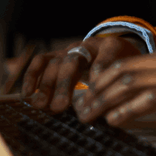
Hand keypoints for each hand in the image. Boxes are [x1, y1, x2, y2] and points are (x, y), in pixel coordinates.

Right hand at [20, 36, 142, 112]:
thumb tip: (106, 110)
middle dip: (65, 84)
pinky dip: (31, 77)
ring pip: (55, 62)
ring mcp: (70, 49)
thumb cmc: (121, 67)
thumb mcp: (128, 72)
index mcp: (112, 47)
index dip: (100, 70)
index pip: (107, 56)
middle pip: (74, 61)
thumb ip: (120, 84)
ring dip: (47, 85)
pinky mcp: (57, 55)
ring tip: (42, 106)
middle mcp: (88, 46)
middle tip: (60, 107)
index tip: (95, 90)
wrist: (115, 49)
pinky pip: (41, 62)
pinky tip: (28, 95)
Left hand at [73, 48, 155, 136]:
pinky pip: (150, 100)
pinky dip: (127, 110)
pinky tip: (115, 121)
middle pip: (122, 72)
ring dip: (103, 102)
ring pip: (130, 84)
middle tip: (80, 110)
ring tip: (89, 117)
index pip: (125, 63)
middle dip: (95, 92)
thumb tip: (131, 102)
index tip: (86, 97)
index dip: (100, 80)